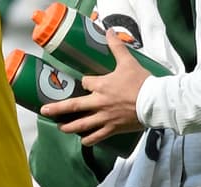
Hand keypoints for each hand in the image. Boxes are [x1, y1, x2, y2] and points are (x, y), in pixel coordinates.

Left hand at [41, 30, 148, 146]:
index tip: (84, 82)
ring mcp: (104, 117)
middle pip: (73, 106)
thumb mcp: (128, 62)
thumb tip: (109, 32)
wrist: (155, 101)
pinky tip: (83, 140)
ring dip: (68, 127)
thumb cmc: (142, 81)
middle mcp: (99, 102)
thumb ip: (117, 47)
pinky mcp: (111, 128)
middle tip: (44, 111)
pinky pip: (96, 137)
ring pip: (80, 125)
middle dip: (57, 109)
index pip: (85, 83)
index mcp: (102, 85)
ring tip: (60, 128)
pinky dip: (88, 140)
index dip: (83, 82)